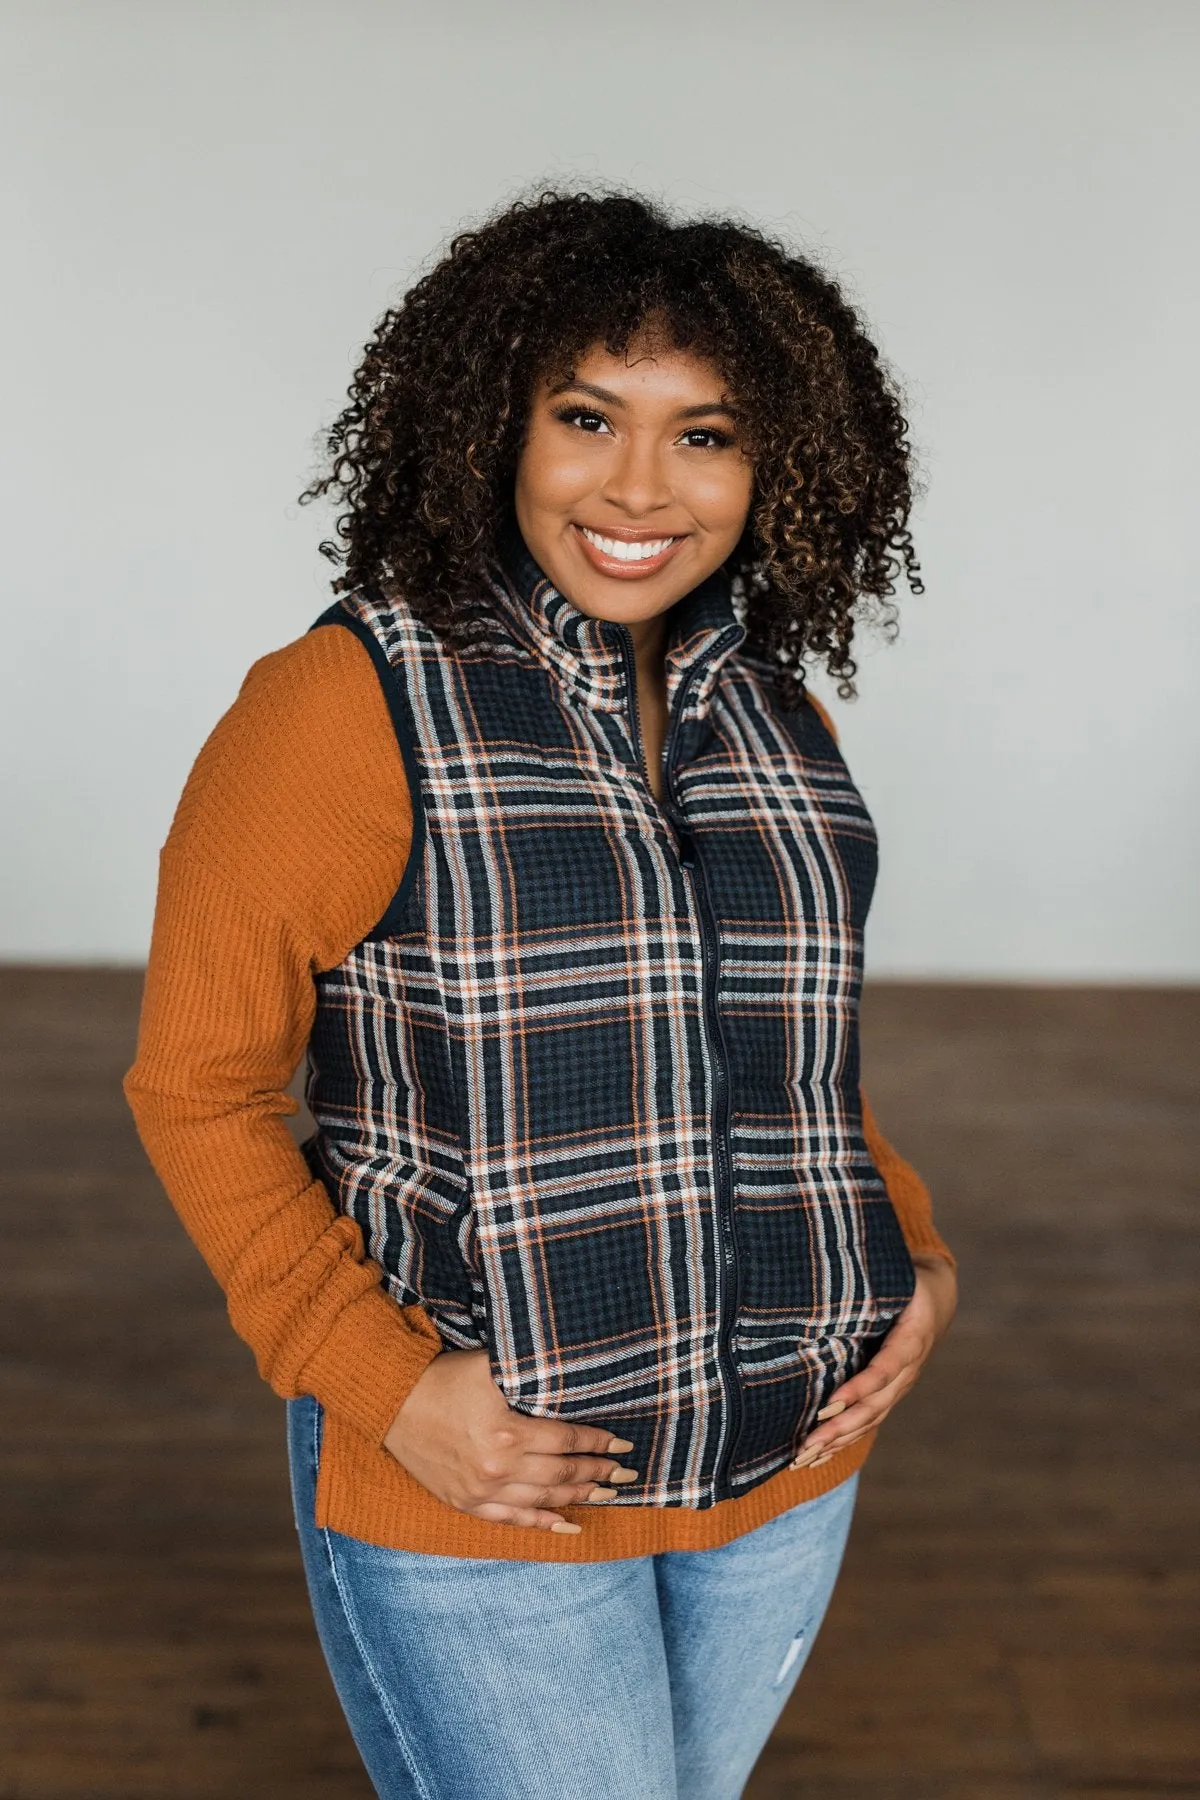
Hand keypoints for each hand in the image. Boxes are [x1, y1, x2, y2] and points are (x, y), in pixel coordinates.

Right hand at [383, 1347, 639, 1533]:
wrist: (392, 1403)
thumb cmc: (444, 1377)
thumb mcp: (489, 1367)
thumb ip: (529, 1374)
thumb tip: (569, 1374)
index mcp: (508, 1432)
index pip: (567, 1440)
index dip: (598, 1443)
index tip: (622, 1444)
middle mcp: (499, 1468)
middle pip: (562, 1474)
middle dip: (599, 1473)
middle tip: (628, 1474)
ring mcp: (482, 1490)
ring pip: (544, 1500)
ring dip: (581, 1498)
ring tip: (609, 1495)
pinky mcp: (466, 1502)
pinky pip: (512, 1520)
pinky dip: (543, 1525)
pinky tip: (568, 1527)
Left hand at [790, 1254, 957, 1468]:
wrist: (936, 1297)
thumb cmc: (904, 1276)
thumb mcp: (896, 1269)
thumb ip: (871, 1271)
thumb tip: (829, 1256)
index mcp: (913, 1335)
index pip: (886, 1369)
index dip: (860, 1388)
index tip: (830, 1404)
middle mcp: (909, 1367)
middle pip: (875, 1405)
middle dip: (840, 1427)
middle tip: (808, 1444)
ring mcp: (900, 1385)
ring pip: (870, 1420)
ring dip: (838, 1442)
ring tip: (804, 1458)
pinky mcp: (889, 1395)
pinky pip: (867, 1422)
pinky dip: (843, 1441)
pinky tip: (817, 1457)